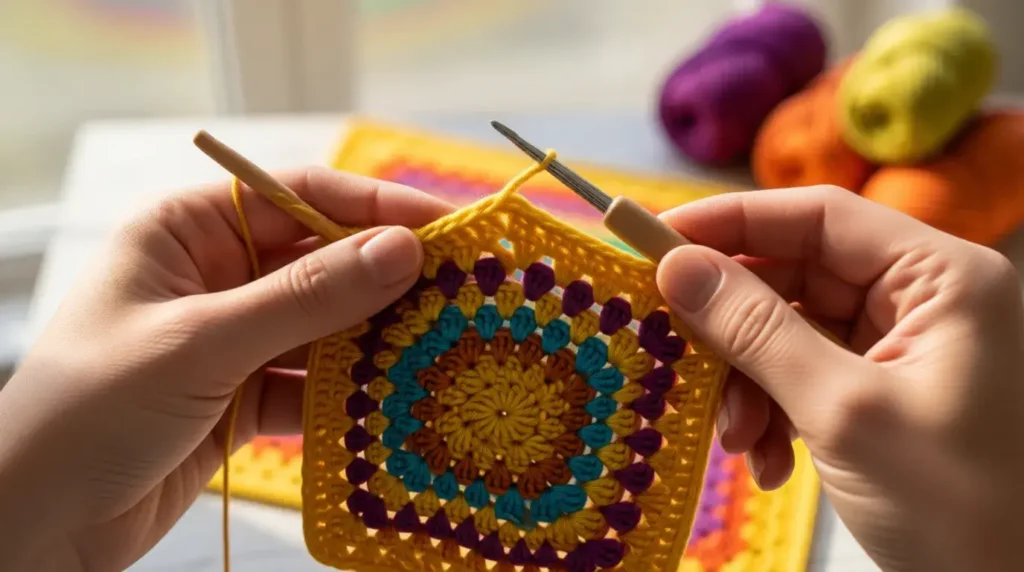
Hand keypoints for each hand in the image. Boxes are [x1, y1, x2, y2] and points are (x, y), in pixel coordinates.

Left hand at [0, 167, 450, 570]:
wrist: (35, 524)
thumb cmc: (87, 412)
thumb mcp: (201, 343)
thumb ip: (306, 298)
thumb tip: (400, 251)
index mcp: (188, 231)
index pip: (299, 196)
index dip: (376, 208)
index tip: (447, 228)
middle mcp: (215, 275)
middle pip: (323, 260)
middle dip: (387, 278)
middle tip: (462, 293)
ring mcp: (233, 338)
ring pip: (325, 325)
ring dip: (376, 340)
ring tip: (440, 348)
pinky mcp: (243, 395)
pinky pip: (312, 381)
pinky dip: (348, 395)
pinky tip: (388, 403)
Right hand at [655, 185, 1023, 571]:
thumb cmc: (956, 505)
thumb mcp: (843, 411)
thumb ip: (756, 331)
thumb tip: (677, 267)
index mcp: (942, 278)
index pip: (819, 217)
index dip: (731, 221)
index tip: (652, 239)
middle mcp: (923, 299)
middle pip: (797, 275)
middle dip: (735, 327)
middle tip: (677, 354)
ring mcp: (904, 346)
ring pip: (790, 330)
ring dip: (749, 382)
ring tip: (739, 439)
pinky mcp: (883, 389)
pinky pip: (804, 374)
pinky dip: (774, 411)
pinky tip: (771, 460)